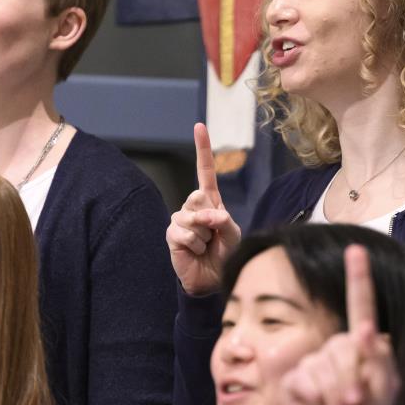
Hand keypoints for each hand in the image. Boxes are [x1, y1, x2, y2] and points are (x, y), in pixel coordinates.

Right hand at [166, 122, 241, 295]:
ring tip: (205, 246)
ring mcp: (180, 219)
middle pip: (198, 197)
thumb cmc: (225, 254)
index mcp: (210, 201)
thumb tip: (208, 216)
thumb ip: (224, 221)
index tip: (200, 126)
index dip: (202, 149)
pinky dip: (194, 245)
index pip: (205, 171)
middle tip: (213, 236)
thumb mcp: (232, 235)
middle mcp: (193, 207)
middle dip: (210, 219)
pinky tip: (194, 252)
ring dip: (204, 237)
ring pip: (192, 219)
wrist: (213, 278)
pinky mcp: (172, 234)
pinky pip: (183, 234)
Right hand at [281, 244, 398, 404]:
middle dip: (350, 379)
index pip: (359, 307)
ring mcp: (312, 363)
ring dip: (334, 394)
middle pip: (340, 348)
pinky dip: (316, 399)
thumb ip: (380, 358)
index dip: (358, 278)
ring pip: (321, 366)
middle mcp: (335, 348)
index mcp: (361, 346)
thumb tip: (366, 328)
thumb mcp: (386, 389)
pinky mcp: (294, 381)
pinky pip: (303, 380)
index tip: (356, 249)